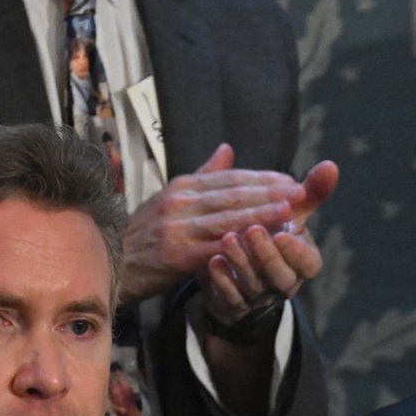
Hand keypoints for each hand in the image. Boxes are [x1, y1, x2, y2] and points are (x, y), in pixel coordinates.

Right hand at [121, 144, 338, 305]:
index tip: (291, 180)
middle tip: (301, 191)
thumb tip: (227, 150)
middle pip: (234, 194)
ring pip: (228, 218)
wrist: (113, 265)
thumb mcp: (171, 199)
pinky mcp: (178, 254)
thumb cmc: (145, 233)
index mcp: (184, 187)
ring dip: (262, 214)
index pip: (230, 178)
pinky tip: (261, 243)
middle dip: (271, 192)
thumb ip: (204, 176)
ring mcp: (178, 227)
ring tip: (291, 210)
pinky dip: (241, 244)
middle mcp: (181, 202)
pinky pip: (216, 247)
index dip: (263, 178)